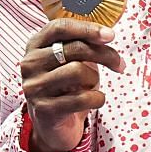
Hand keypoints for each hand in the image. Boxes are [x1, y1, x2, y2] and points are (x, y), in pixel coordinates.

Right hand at [20, 19, 122, 151]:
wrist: (52, 124)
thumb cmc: (66, 85)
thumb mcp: (70, 60)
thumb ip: (82, 43)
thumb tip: (107, 33)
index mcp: (35, 45)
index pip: (60, 27)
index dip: (87, 28)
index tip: (110, 35)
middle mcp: (30, 63)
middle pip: (75, 48)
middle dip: (105, 55)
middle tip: (119, 64)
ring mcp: (35, 86)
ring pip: (78, 71)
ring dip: (94, 79)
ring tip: (91, 86)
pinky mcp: (44, 109)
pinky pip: (81, 98)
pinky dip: (97, 98)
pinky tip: (95, 100)